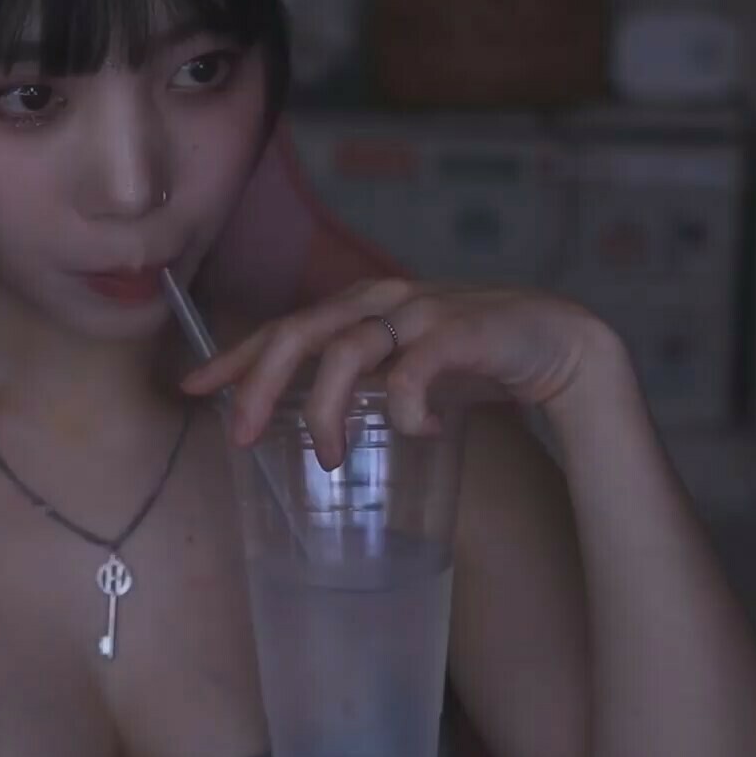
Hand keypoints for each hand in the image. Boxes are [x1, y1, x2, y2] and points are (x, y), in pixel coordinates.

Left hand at [178, 277, 627, 467]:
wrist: (562, 344)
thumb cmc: (476, 360)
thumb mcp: (404, 369)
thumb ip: (361, 382)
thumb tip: (304, 424)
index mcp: (364, 307)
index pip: (284, 326)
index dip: (235, 356)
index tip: (193, 388)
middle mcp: (384, 300)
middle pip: (301, 332)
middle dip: (259, 383)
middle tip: (241, 434)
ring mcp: (423, 311)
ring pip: (348, 350)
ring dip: (327, 408)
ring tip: (327, 456)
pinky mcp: (463, 331)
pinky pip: (417, 369)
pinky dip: (406, 406)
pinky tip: (415, 432)